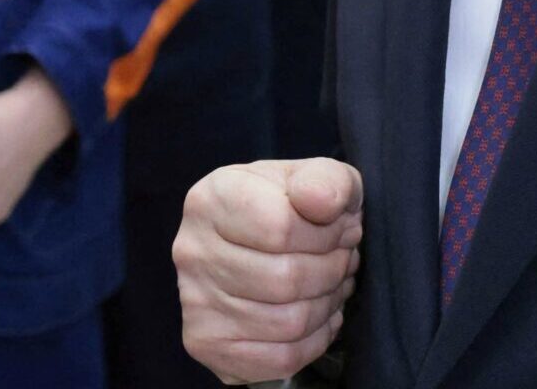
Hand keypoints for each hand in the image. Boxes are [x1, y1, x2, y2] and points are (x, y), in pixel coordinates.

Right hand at [176, 158, 362, 384]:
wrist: (255, 244)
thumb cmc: (290, 208)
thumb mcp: (317, 178)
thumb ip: (327, 180)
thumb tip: (322, 202)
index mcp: (212, 198)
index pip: (281, 227)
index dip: (328, 235)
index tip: (344, 230)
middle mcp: (192, 249)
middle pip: (286, 279)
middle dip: (332, 273)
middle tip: (344, 262)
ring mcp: (194, 299)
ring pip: (288, 322)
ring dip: (327, 306)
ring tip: (332, 286)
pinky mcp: (205, 341)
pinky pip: (280, 357)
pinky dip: (313, 342)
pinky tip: (317, 317)